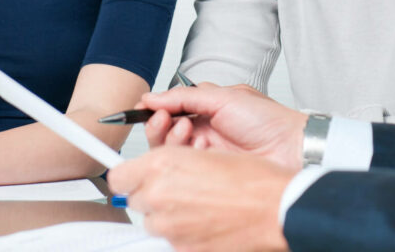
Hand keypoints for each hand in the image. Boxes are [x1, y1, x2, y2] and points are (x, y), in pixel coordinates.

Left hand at [109, 146, 290, 251]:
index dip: (130, 175)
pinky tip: (207, 220)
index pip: (118, 176)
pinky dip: (184, 233)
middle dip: (153, 194)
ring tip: (200, 204)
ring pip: (153, 223)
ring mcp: (169, 227)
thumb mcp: (204, 153)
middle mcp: (159, 196)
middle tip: (180, 188)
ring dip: (168, 215)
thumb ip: (170, 161)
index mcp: (162, 165)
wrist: (275, 207)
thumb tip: (152, 169)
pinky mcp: (182, 249)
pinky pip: (172, 240)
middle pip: (135, 201)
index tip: (134, 176)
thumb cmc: (251, 178)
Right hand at [141, 84, 306, 170]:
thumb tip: (154, 97)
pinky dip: (186, 155)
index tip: (143, 107)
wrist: (291, 148)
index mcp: (208, 110)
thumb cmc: (268, 120)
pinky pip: (184, 167)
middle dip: (159, 124)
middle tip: (164, 118)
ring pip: (171, 151)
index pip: (171, 110)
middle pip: (165, 132)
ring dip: (172, 138)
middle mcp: (205, 132)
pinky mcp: (209, 174)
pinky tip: (200, 147)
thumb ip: (185, 96)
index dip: (155, 109)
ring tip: (187, 130)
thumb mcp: (224, 98)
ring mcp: (206, 154)